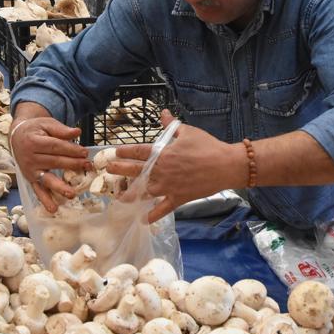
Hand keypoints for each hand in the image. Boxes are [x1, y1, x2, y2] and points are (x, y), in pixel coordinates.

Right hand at [10, 117, 90, 212]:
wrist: (17, 136)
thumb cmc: (35, 129)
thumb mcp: (46, 124)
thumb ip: (61, 129)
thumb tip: (78, 132)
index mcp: (34, 142)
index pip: (55, 147)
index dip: (71, 150)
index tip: (85, 153)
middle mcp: (30, 158)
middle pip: (54, 162)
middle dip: (73, 165)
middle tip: (87, 166)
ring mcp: (30, 170)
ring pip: (46, 179)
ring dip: (59, 188)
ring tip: (71, 194)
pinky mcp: (30, 179)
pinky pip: (38, 190)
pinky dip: (45, 200)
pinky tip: (53, 209)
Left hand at [108, 110, 245, 222]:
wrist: (225, 165)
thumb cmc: (207, 146)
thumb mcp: (188, 131)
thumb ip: (172, 125)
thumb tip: (163, 113)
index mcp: (163, 153)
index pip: (138, 151)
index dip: (125, 151)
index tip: (115, 152)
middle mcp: (162, 171)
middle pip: (135, 171)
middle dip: (120, 170)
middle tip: (108, 170)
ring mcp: (168, 187)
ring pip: (144, 192)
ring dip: (130, 195)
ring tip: (118, 197)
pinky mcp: (178, 198)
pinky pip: (162, 209)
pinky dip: (152, 215)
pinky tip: (142, 220)